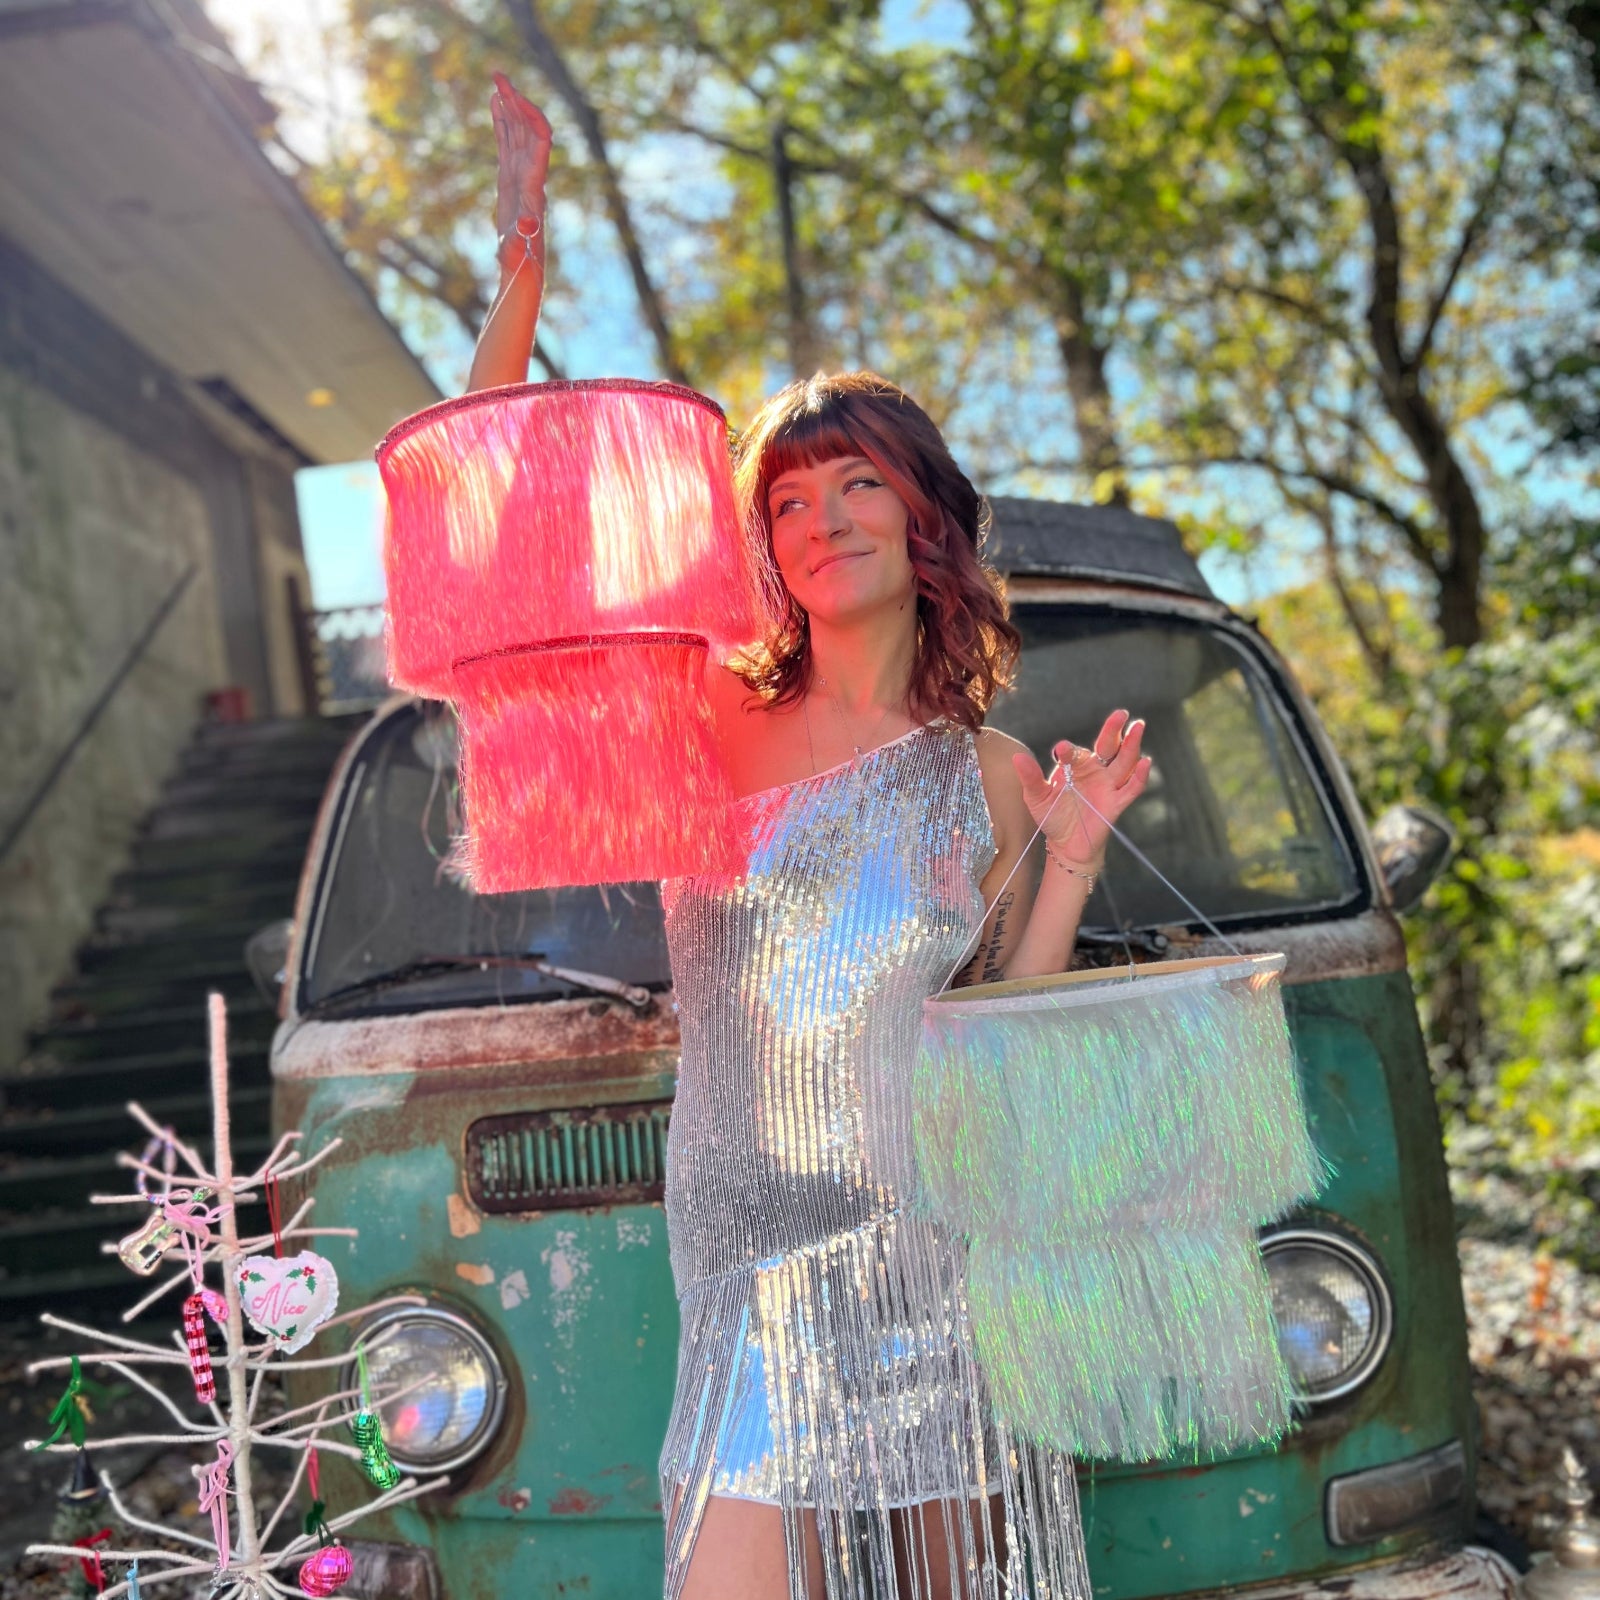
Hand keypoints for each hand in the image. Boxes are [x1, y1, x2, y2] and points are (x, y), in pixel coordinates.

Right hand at [490, 72, 551, 278]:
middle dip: (516, 100)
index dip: (530, 115)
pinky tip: (494, 105)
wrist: (522, 270)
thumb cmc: (520, 262)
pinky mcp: (510, 180)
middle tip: (497, 74)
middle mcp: (531, 175)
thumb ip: (523, 236)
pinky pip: (507, 144)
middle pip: (528, 128)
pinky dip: (502, 123)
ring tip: (496, 82)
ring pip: (518, 132)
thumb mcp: (519, 251)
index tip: (512, 95)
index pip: (540, 139)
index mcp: (535, 185)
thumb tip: (528, 224)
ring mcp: (520, 176)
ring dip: (509, 106)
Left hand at [1012, 710, 1151, 867]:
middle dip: (1114, 729)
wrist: (1065, 844)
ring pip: (1124, 761)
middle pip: (1109, 746)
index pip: (1076, 752)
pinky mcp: (1116, 803)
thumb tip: (1017, 757)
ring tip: (1137, 727)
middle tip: (1120, 714)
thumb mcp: (1037, 797)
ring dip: (1132, 745)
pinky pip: (1131, 788)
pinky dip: (1140, 776)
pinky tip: (1145, 762)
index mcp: (1076, 766)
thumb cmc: (1052, 816)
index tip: (1061, 750)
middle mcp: (1096, 771)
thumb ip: (1030, 778)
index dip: (1070, 751)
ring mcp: (1108, 786)